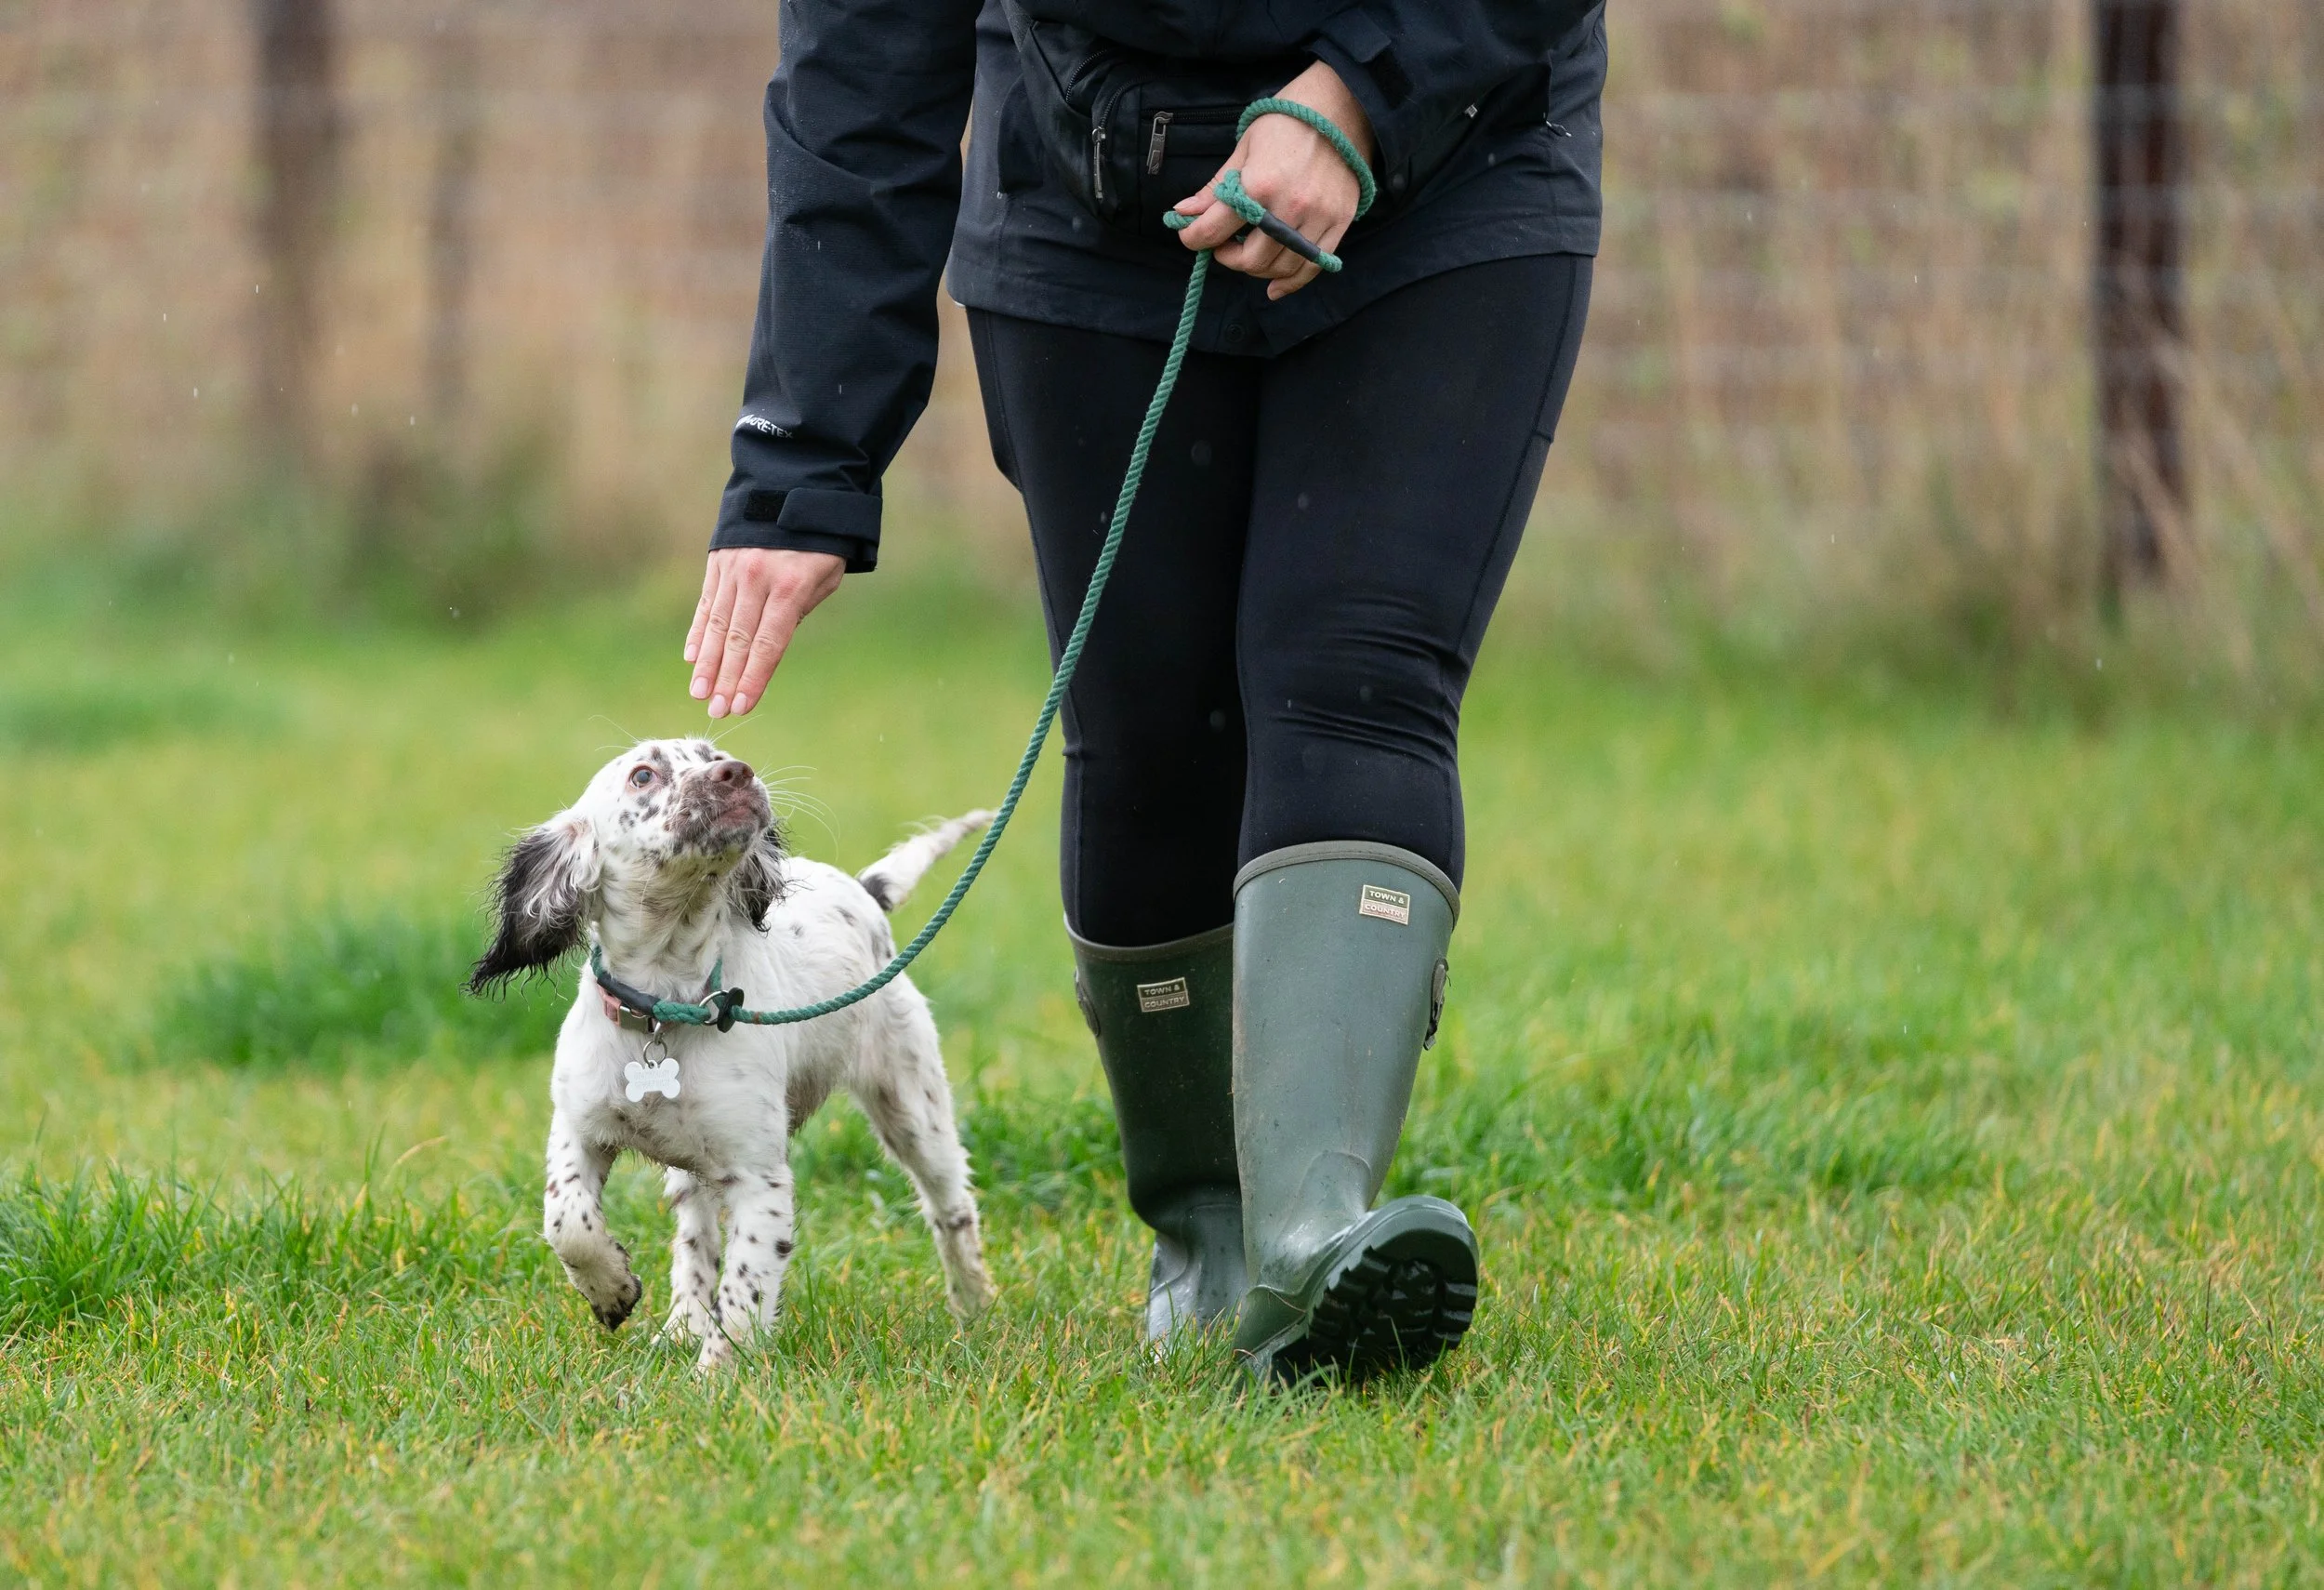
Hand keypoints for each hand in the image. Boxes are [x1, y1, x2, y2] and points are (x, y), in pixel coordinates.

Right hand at [684, 548, 845, 717]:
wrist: (793, 487)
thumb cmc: (819, 541)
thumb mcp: (824, 575)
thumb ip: (799, 610)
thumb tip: (769, 645)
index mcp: (789, 586)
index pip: (769, 643)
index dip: (754, 677)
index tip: (742, 705)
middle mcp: (756, 579)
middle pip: (738, 639)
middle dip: (726, 678)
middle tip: (716, 711)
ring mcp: (733, 569)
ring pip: (716, 624)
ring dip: (706, 662)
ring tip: (699, 692)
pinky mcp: (718, 562)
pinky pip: (706, 603)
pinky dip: (698, 632)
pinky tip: (692, 658)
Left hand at [1171, 60, 1375, 300]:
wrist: (1341, 108)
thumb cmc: (1286, 123)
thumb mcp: (1244, 149)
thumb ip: (1215, 188)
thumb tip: (1183, 214)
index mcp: (1259, 184)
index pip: (1214, 229)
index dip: (1194, 238)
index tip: (1190, 237)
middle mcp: (1289, 207)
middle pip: (1249, 259)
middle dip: (1227, 257)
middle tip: (1224, 244)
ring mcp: (1317, 218)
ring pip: (1279, 267)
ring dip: (1256, 269)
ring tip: (1248, 252)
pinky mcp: (1338, 224)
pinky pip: (1312, 267)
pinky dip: (1290, 282)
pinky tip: (1273, 287)